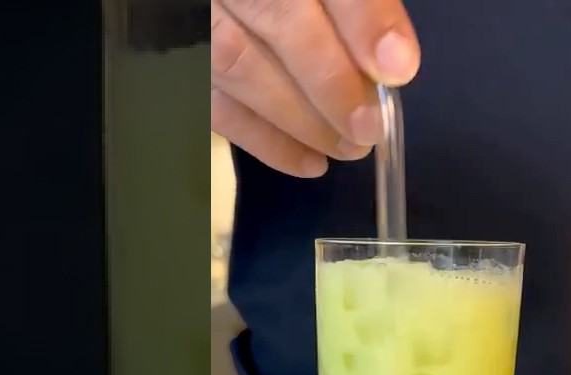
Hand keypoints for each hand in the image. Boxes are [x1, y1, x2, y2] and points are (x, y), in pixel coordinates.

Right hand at [211, 0, 419, 177]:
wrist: (241, 7)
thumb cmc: (300, 8)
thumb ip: (356, 9)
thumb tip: (390, 63)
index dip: (362, 19)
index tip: (397, 67)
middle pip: (278, 18)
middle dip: (331, 80)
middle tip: (369, 127)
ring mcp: (195, 15)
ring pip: (237, 62)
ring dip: (300, 118)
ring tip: (349, 148)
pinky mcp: (174, 58)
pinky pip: (210, 101)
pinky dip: (262, 139)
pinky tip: (309, 162)